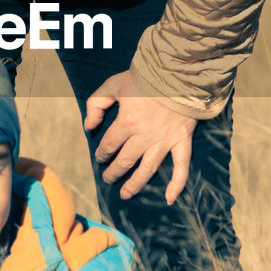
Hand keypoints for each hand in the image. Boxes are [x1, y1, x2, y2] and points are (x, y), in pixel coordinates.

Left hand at [83, 72, 196, 203]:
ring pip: (147, 168)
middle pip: (125, 161)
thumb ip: (96, 104)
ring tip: (126, 194)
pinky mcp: (182, 140)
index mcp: (127, 122)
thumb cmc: (144, 77)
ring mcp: (164, 140)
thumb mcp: (113, 84)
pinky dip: (177, 184)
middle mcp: (144, 135)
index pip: (109, 145)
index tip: (100, 157)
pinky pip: (181, 166)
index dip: (102, 153)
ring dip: (136, 184)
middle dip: (114, 172)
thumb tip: (89, 126)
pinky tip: (169, 198)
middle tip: (109, 179)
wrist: (177, 72)